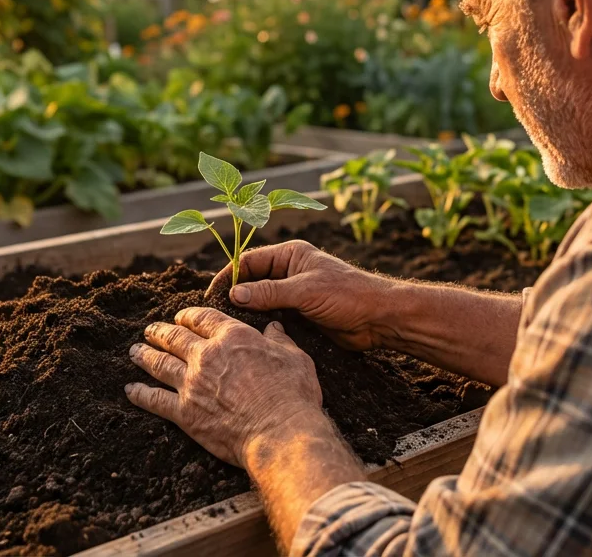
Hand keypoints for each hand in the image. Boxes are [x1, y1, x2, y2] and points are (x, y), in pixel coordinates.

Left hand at [125, 307, 324, 466]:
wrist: (280, 432)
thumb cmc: (293, 395)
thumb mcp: (296, 358)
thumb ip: (280, 341)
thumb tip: (274, 327)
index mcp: (233, 338)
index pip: (204, 318)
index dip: (189, 315)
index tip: (181, 317)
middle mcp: (207, 356)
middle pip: (175, 338)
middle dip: (160, 332)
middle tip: (150, 331)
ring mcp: (192, 384)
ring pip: (160, 364)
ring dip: (145, 356)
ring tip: (134, 351)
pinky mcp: (185, 413)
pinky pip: (155, 401)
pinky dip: (140, 394)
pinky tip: (131, 389)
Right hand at [207, 240, 398, 350]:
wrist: (379, 319)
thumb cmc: (348, 295)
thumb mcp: (305, 291)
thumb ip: (269, 293)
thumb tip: (234, 295)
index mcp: (290, 255)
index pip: (249, 261)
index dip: (229, 276)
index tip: (213, 295)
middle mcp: (290, 271)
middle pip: (252, 281)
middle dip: (235, 295)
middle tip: (215, 315)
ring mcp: (294, 293)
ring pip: (261, 301)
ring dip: (247, 313)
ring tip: (228, 329)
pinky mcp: (300, 314)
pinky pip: (273, 317)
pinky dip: (261, 325)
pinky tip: (250, 337)